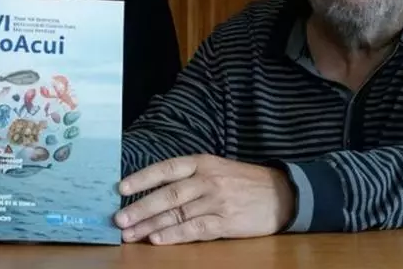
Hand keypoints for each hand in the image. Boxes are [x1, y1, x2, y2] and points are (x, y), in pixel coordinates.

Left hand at [114, 154, 294, 244]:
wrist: (282, 194)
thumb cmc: (243, 181)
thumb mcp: (216, 168)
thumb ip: (188, 177)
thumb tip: (153, 191)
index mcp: (201, 162)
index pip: (165, 169)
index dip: (142, 178)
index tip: (121, 189)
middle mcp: (207, 180)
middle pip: (167, 195)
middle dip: (140, 208)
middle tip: (119, 219)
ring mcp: (216, 201)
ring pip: (177, 214)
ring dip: (151, 226)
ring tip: (131, 234)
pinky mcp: (226, 222)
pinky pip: (195, 229)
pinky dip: (175, 235)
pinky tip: (158, 240)